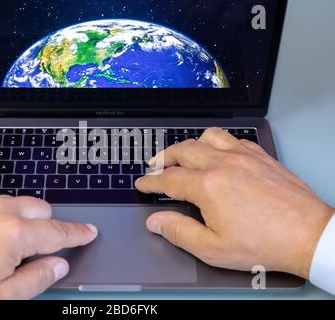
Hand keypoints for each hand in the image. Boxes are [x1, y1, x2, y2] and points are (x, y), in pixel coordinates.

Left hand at [0, 194, 97, 299]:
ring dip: (19, 219)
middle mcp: (0, 209)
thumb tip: (59, 265)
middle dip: (44, 227)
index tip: (88, 231)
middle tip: (30, 248)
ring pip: (17, 202)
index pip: (57, 232)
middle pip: (41, 209)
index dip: (77, 233)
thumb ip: (39, 278)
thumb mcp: (4, 295)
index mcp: (14, 234)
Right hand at [136, 128, 333, 278]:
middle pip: (183, 151)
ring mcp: (243, 156)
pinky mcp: (260, 156)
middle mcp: (223, 164)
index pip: (168, 178)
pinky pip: (233, 139)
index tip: (143, 183)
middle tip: (155, 166)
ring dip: (190, 144)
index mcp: (207, 185)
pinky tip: (219, 152)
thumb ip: (178, 232)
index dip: (151, 181)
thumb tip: (156, 221)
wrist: (308, 235)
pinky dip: (218, 143)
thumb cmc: (264, 244)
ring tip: (184, 154)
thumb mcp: (213, 248)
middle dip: (164, 157)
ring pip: (207, 137)